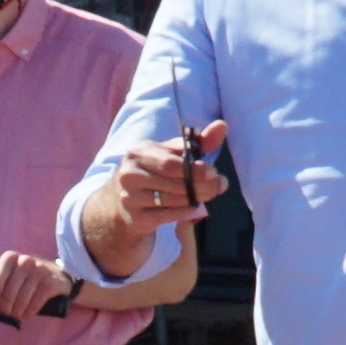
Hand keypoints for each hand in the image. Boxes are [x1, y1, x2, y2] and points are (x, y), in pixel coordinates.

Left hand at [0, 245, 75, 318]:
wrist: (54, 274)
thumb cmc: (24, 276)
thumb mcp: (5, 274)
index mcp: (9, 258)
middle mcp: (24, 261)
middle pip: (7, 294)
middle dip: (5, 308)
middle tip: (7, 313)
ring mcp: (39, 270)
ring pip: (21, 300)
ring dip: (17, 313)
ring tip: (17, 315)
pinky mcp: (50, 282)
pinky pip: (35, 303)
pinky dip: (29, 313)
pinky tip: (27, 315)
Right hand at [106, 114, 229, 240]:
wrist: (123, 200)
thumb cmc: (154, 170)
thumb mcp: (172, 153)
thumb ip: (199, 141)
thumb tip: (222, 126)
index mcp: (138, 152)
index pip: (170, 163)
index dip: (194, 169)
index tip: (214, 172)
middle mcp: (129, 174)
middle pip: (173, 182)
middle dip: (201, 185)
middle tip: (219, 186)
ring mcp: (129, 198)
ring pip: (172, 200)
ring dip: (195, 199)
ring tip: (208, 195)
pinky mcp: (135, 218)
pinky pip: (167, 216)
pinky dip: (184, 212)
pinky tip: (193, 207)